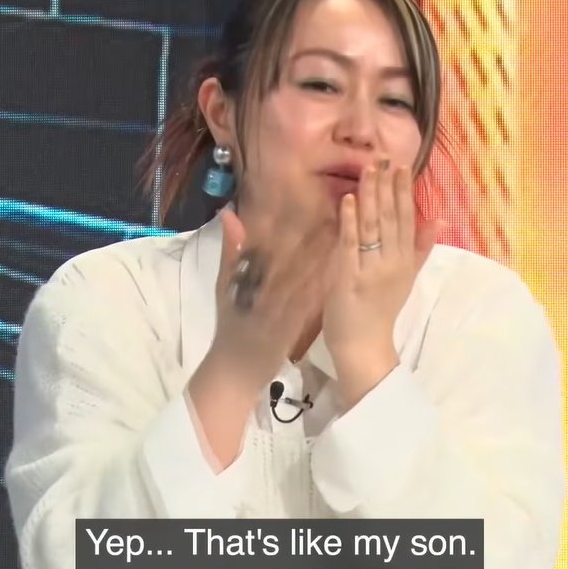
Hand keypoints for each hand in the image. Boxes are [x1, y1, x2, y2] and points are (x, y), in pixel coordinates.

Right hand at [205, 202, 334, 388]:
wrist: (236, 369)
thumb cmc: (229, 325)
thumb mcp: (223, 286)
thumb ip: (230, 251)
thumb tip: (229, 213)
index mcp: (250, 276)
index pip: (271, 243)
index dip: (290, 221)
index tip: (305, 199)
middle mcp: (267, 288)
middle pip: (292, 255)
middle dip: (313, 232)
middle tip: (335, 206)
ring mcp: (283, 307)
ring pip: (305, 274)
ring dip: (324, 253)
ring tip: (344, 229)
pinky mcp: (296, 324)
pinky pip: (314, 299)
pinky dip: (326, 282)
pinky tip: (342, 267)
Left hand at [323, 162, 440, 405]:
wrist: (365, 348)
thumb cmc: (381, 313)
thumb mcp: (407, 279)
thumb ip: (420, 249)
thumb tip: (437, 219)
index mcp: (405, 261)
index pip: (407, 220)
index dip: (404, 192)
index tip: (402, 166)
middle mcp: (392, 262)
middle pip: (391, 218)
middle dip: (387, 186)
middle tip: (385, 156)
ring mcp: (371, 269)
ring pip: (372, 226)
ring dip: (370, 196)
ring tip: (369, 169)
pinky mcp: (349, 278)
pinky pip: (351, 245)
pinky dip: (350, 222)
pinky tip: (348, 200)